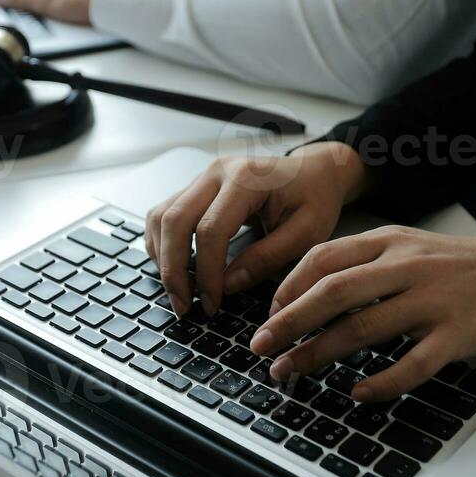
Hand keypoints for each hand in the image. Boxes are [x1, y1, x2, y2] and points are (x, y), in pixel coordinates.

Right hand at [145, 142, 368, 317]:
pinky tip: (174, 267)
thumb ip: (266, 259)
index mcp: (246, 179)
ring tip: (178, 292)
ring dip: (162, 257)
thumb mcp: (306, 233)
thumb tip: (227, 286)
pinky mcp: (196, 187)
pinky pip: (164, 214)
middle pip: (174, 221)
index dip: (207, 272)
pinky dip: (162, 243)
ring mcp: (202, 177)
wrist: (314, 171)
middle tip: (184, 305)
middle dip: (173, 269)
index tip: (212, 303)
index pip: (210, 230)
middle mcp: (217, 172)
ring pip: (161, 216)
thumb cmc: (314, 198)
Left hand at [252, 229, 475, 399]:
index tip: (268, 313)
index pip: (323, 258)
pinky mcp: (458, 333)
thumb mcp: (412, 247)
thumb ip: (366, 263)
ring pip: (362, 327)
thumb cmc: (465, 265)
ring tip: (291, 372)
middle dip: (288, 322)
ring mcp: (432, 300)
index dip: (288, 287)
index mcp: (390, 241)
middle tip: (261, 347)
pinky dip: (381, 381)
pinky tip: (359, 393)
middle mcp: (406, 266)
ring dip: (318, 353)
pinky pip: (412, 363)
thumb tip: (310, 292)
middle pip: (332, 293)